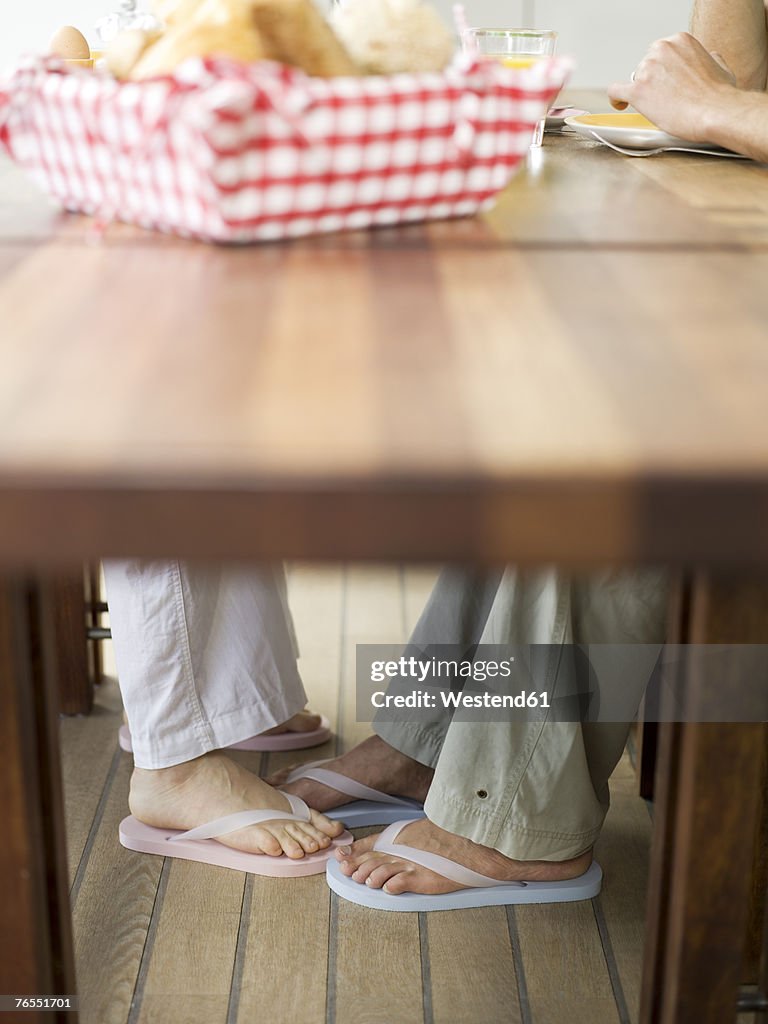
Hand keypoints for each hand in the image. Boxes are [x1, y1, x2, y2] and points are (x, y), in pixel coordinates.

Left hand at [608, 32, 738, 141]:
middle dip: (653, 81)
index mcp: (679, 40)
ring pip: (635, 80)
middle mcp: (661, 50)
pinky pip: (616, 91)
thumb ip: (706, 59)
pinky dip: (616, 99)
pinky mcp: (637, 91)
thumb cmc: (720, 94)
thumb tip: (707, 59)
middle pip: (646, 66)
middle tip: (665, 97)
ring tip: (658, 107)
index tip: (664, 81)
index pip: (661, 53)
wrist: (715, 112)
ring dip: (643, 92)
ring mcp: (647, 70)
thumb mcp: (720, 65)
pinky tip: (620, 105)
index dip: (662, 70)